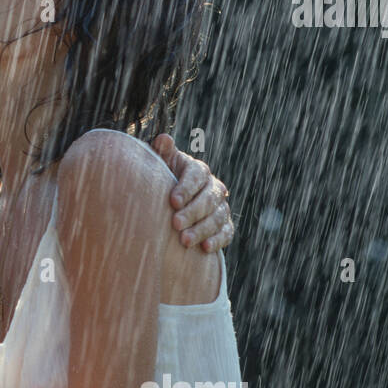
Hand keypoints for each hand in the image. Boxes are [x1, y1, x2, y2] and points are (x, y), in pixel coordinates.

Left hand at [150, 133, 232, 251]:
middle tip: (175, 224)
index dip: (187, 188)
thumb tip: (163, 139)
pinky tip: (204, 248)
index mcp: (198, 170)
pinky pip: (226, 232)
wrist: (170, 206)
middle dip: (193, 212)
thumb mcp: (161, 166)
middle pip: (209, 198)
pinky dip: (217, 240)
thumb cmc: (163, 181)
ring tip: (184, 241)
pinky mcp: (224, 226)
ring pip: (218, 217)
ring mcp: (220, 207)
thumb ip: (162, 153)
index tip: (173, 201)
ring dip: (202, 229)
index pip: (197, 175)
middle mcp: (213, 187)